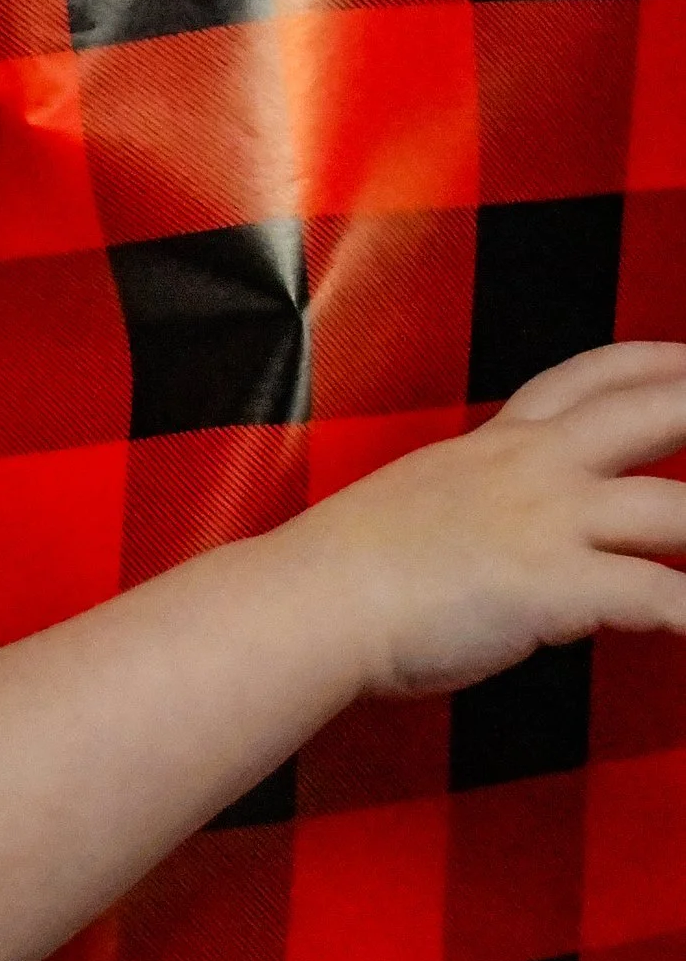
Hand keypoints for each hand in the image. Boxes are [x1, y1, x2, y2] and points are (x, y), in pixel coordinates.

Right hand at [276, 342, 685, 697]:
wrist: (311, 599)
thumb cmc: (343, 566)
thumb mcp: (417, 501)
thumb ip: (475, 504)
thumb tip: (502, 534)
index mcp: (497, 445)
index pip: (590, 377)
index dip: (656, 362)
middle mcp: (532, 469)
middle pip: (656, 412)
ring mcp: (546, 524)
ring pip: (676, 510)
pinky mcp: (553, 587)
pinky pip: (656, 599)